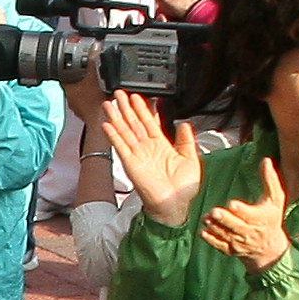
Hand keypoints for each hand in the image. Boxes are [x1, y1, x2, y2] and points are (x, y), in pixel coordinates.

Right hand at [92, 87, 200, 223]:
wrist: (175, 205)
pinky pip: (120, 146)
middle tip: (119, 93)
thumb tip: (184, 124)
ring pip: (125, 131)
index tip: (137, 97)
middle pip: (134, 123)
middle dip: (126, 108)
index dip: (143, 109)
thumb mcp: (190, 158)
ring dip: (116, 117)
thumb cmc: (183, 188)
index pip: (149, 122)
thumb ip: (186, 140)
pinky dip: (114, 135)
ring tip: (109, 103)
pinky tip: (108, 124)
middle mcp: (147, 148)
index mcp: (161, 146)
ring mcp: (138, 155)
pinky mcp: (131, 163)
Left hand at [198, 179, 289, 269]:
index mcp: (261, 218)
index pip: (250, 214)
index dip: (241, 210)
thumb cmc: (271, 217)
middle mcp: (250, 232)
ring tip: (206, 218)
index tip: (232, 204)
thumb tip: (265, 160)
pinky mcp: (231, 250)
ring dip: (215, 227)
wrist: (268, 247)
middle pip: (236, 226)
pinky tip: (202, 232)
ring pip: (226, 235)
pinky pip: (220, 246)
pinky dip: (211, 240)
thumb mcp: (275, 198)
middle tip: (214, 211)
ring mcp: (240, 242)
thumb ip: (270, 180)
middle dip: (225, 219)